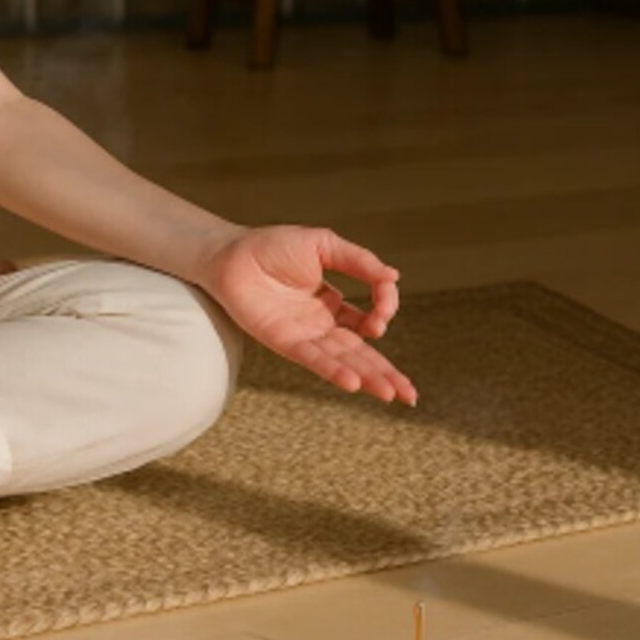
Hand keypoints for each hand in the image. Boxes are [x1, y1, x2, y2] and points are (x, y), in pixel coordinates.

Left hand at [193, 224, 417, 405]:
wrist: (231, 252)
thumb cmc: (271, 245)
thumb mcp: (323, 245)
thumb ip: (359, 261)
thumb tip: (395, 277)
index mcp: (331, 303)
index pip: (369, 317)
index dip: (384, 309)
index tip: (385, 299)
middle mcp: (320, 324)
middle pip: (360, 353)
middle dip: (386, 373)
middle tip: (409, 394)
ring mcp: (303, 334)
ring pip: (342, 360)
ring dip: (367, 377)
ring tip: (391, 394)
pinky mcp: (283, 341)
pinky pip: (312, 359)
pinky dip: (333, 370)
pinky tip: (353, 382)